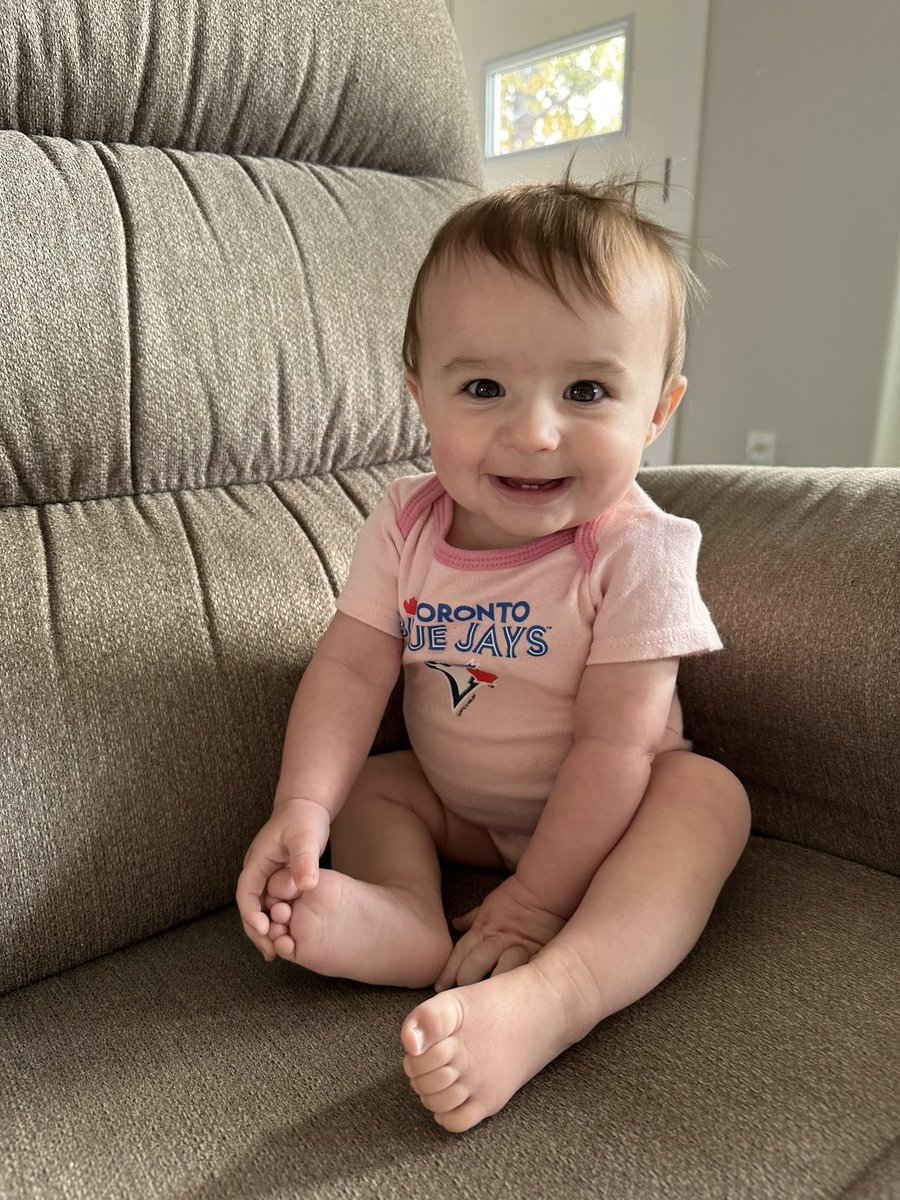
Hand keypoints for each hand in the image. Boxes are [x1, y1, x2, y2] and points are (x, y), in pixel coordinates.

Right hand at [236, 797, 330, 960]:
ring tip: (278, 952)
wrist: (306, 808)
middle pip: (249, 907)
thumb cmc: (303, 819)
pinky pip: (272, 905)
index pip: (246, 894)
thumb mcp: (305, 838)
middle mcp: (257, 872)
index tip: (265, 931)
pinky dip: (277, 921)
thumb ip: (304, 860)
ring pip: (259, 909)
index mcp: (256, 862)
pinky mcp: (277, 881)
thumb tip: (306, 885)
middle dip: (257, 930)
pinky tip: (288, 935)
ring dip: (266, 929)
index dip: (252, 915)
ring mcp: (265, 877)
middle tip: (271, 952)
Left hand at [435, 873, 565, 990]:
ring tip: (483, 1006)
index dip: (448, 972)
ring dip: (489, 990)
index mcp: (483, 929)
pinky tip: (511, 1002)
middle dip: (464, 983)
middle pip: (474, 966)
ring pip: (499, 974)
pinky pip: (524, 976)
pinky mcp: (536, 956)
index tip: (439, 988)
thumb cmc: (513, 899)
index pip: (460, 953)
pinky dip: (516, 988)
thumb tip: (455, 924)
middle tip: (458, 998)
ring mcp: (518, 950)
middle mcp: (497, 941)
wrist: (542, 892)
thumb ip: (471, 919)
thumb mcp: (488, 905)